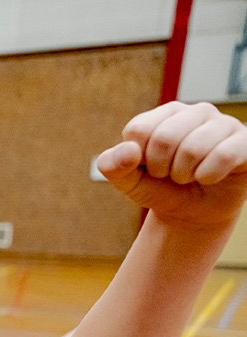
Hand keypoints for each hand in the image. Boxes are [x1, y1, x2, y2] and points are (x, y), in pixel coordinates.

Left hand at [97, 101, 246, 230]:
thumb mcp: (129, 182)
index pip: (138, 130)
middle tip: (171, 175)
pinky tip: (208, 178)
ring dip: (184, 175)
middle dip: (161, 169)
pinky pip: (223, 155)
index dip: (137, 159)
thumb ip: (113, 166)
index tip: (148, 167)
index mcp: (165, 114)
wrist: (193, 214)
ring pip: (193, 148)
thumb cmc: (162, 189)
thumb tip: (127, 151)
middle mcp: (196, 112)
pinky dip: (208, 175)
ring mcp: (224, 124)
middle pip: (165, 138)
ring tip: (190, 176)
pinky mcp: (245, 142)